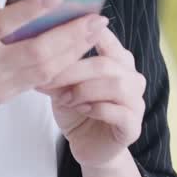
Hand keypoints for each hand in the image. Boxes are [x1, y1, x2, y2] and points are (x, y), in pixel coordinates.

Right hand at [0, 0, 107, 133]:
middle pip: (35, 51)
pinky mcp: (5, 97)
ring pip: (44, 70)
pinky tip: (77, 51)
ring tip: (94, 32)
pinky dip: (62, 66)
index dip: (31, 10)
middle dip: (69, 34)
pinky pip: (40, 82)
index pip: (2, 24)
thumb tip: (9, 3)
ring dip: (73, 51)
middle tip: (96, 18)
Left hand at [36, 26, 145, 168]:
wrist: (88, 146)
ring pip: (116, 85)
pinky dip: (97, 109)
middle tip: (48, 78)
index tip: (61, 31)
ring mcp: (136, 101)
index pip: (107, 37)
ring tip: (66, 98)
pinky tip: (82, 110)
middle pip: (105, 64)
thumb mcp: (63, 86)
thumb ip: (60, 71)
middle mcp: (132, 77)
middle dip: (73, 70)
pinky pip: (119, 112)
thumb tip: (40, 54)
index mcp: (118, 60)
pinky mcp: (133, 126)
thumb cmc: (77, 111)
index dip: (86, 31)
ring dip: (85, 90)